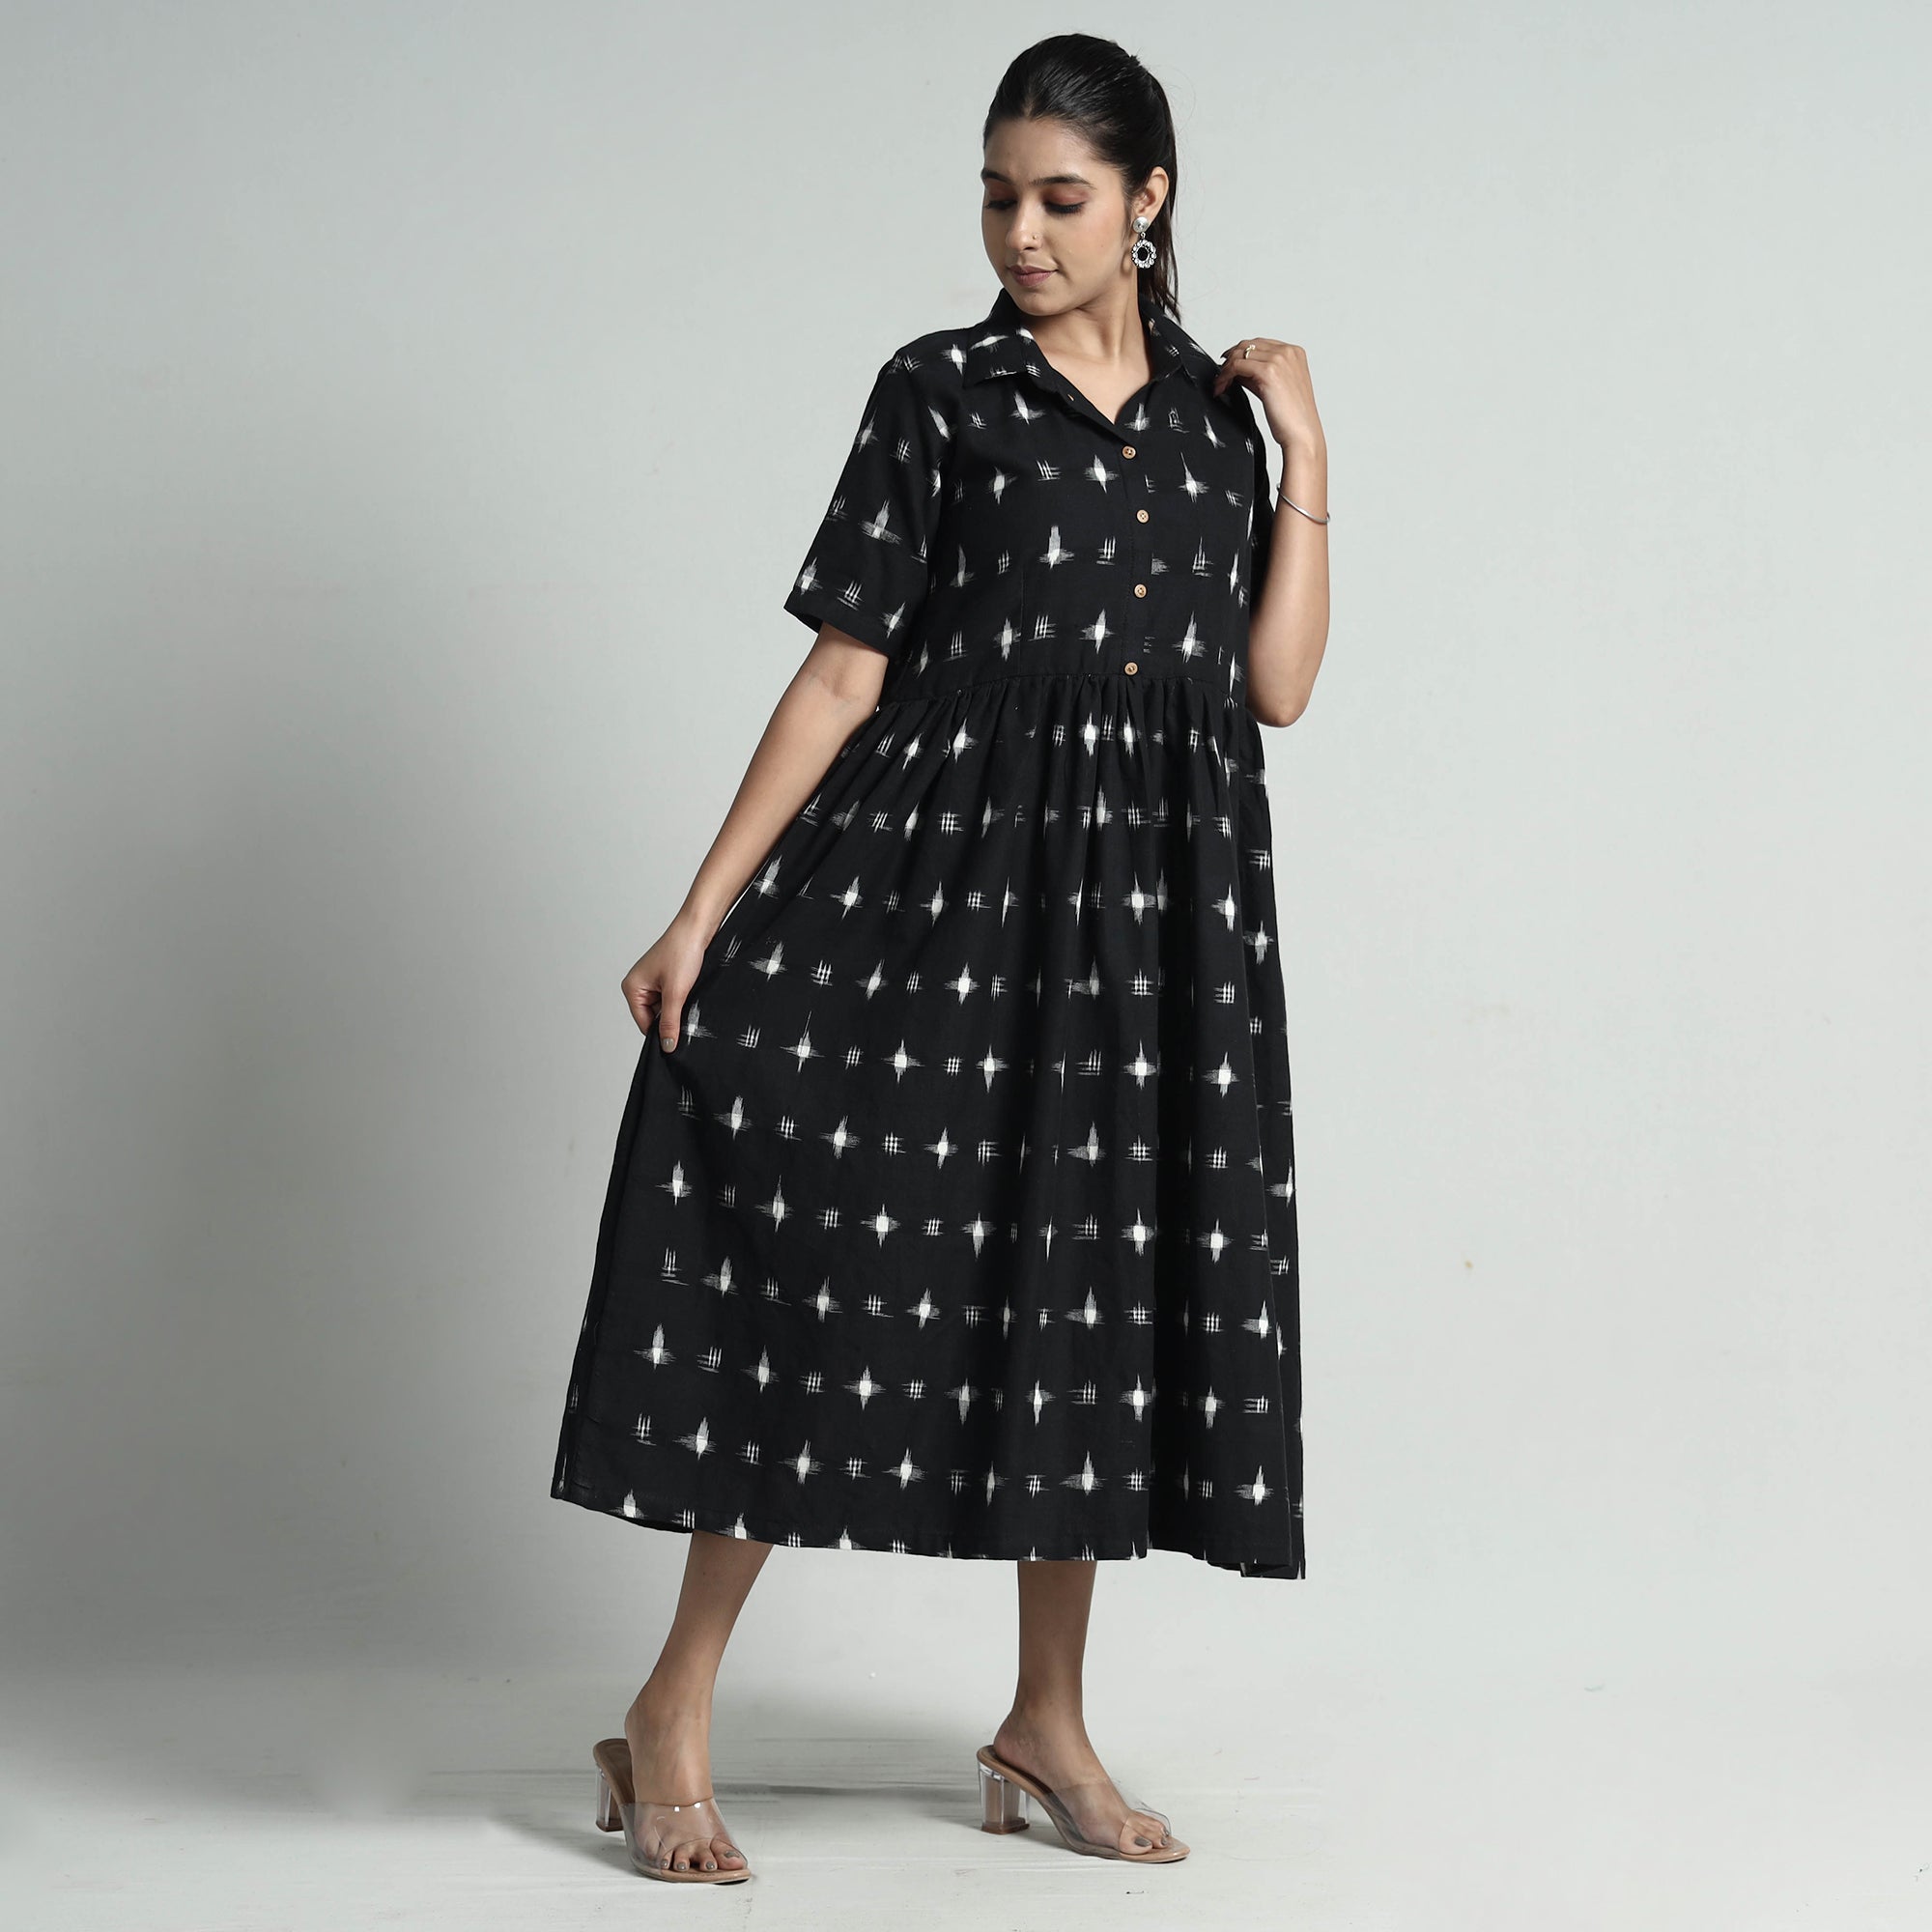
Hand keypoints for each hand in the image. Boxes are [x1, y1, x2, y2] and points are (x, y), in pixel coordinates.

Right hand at [621, 915, 714, 1050]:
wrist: (699, 927)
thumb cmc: (682, 951)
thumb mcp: (676, 993)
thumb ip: (670, 1021)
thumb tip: (667, 1046)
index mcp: (632, 988)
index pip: (644, 1024)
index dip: (662, 1032)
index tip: (679, 1036)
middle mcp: (639, 985)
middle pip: (655, 1018)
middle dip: (672, 1018)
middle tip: (687, 1011)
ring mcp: (653, 981)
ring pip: (666, 1008)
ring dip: (679, 1007)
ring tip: (690, 995)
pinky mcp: (668, 977)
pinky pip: (673, 998)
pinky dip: (683, 998)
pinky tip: (692, 991)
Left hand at [1211, 333, 1323, 455]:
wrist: (1302, 433)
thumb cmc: (1293, 416)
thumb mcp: (1276, 386)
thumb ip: (1259, 373)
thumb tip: (1237, 368)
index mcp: (1294, 352)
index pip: (1259, 343)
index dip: (1240, 354)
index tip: (1229, 367)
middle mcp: (1287, 352)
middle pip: (1248, 345)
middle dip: (1230, 359)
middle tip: (1221, 377)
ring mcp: (1279, 359)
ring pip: (1240, 354)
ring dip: (1225, 369)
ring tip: (1220, 385)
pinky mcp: (1268, 371)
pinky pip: (1237, 366)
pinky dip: (1225, 376)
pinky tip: (1221, 387)